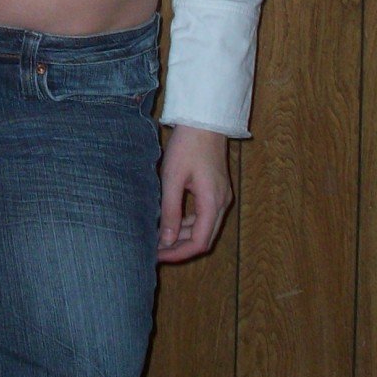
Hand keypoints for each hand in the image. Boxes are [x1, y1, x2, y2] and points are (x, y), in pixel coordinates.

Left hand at [157, 125, 232, 262]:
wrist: (204, 120)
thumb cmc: (187, 146)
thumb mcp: (172, 178)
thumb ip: (170, 210)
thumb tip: (165, 240)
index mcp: (212, 202)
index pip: (199, 242)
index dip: (179, 253)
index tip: (158, 256)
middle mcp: (221, 203)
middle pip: (204, 239)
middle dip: (180, 248)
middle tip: (155, 250)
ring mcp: (221, 196)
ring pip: (204, 228)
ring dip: (183, 235)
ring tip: (159, 237)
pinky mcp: (217, 190)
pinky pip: (204, 215)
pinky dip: (188, 223)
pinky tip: (171, 221)